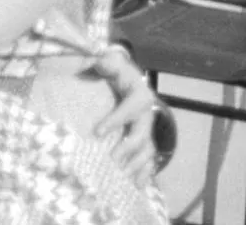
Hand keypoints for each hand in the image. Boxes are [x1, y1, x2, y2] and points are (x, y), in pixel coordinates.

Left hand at [91, 46, 158, 179]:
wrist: (124, 79)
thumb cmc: (113, 72)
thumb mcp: (110, 62)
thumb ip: (106, 61)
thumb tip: (101, 58)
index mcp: (138, 93)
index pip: (132, 105)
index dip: (118, 119)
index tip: (98, 132)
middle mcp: (146, 113)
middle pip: (143, 132)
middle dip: (129, 147)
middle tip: (112, 160)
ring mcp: (146, 128)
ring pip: (148, 149)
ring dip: (137, 165)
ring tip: (122, 178)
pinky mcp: (143, 140)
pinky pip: (148, 159)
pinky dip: (144, 173)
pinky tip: (137, 187)